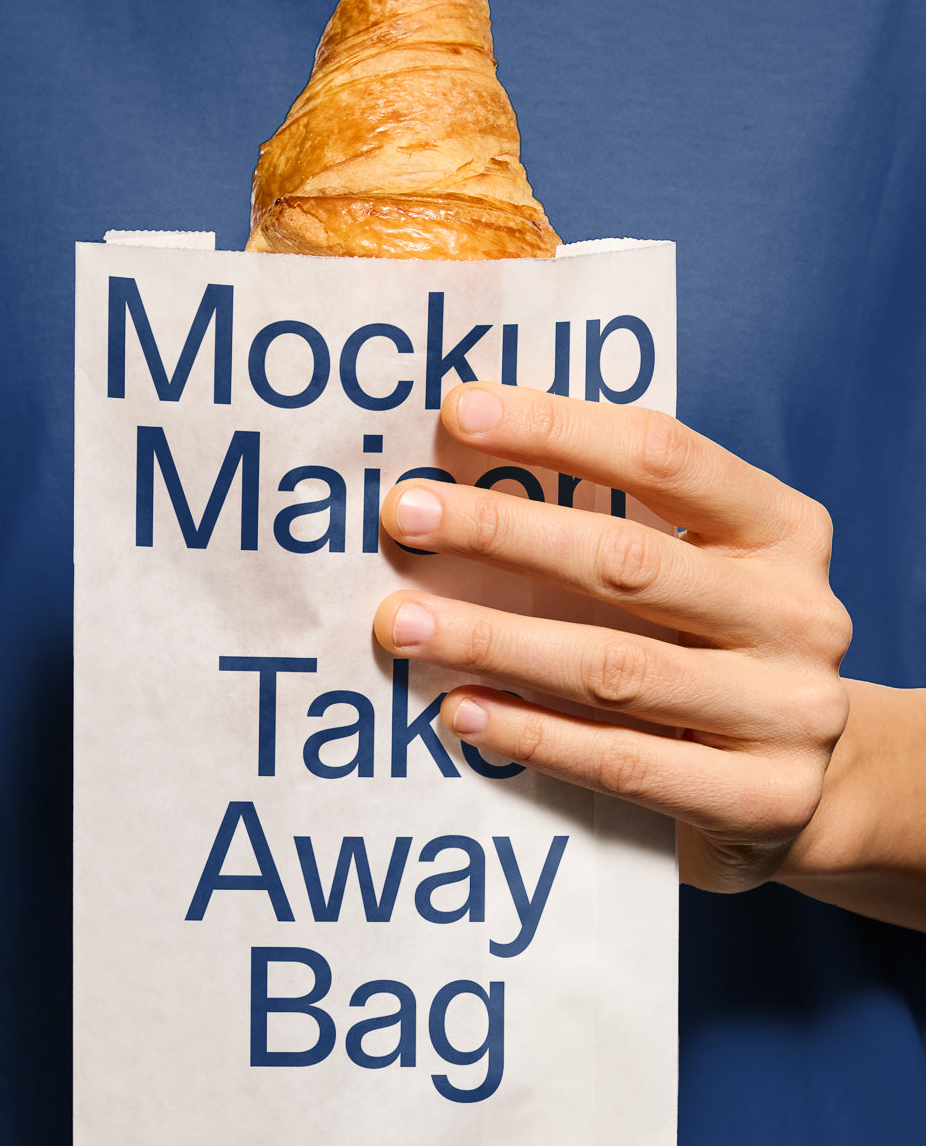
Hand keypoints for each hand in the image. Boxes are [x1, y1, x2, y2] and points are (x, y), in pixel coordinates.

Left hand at [374, 383, 852, 894]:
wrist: (810, 783)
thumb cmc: (715, 645)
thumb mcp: (698, 566)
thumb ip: (616, 518)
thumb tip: (465, 464)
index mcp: (784, 528)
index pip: (663, 455)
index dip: (558, 428)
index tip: (458, 412)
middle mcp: (798, 613)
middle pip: (627, 561)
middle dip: (501, 533)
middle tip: (405, 517)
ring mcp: (790, 711)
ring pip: (613, 668)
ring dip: (493, 640)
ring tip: (404, 623)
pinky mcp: (763, 800)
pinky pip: (622, 763)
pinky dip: (532, 733)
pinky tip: (460, 710)